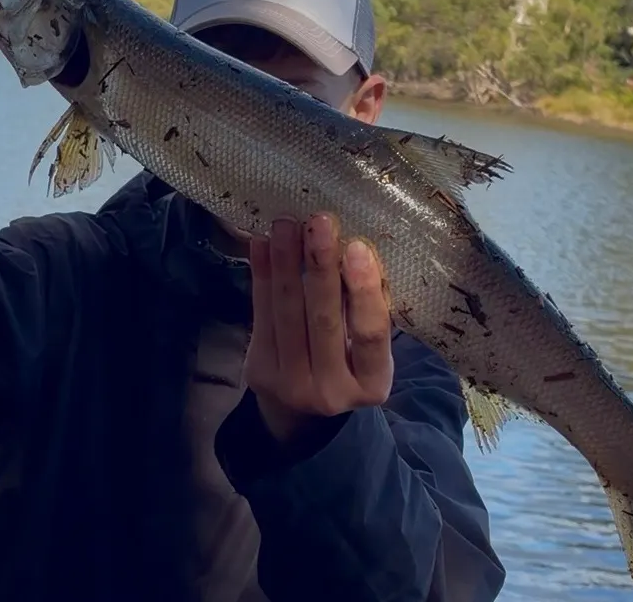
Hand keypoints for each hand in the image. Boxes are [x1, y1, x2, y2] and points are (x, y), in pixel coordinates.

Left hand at [244, 213, 393, 444]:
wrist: (299, 409)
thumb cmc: (346, 361)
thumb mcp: (367, 348)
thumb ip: (364, 308)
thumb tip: (353, 244)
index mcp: (372, 384)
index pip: (371, 334)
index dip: (363, 291)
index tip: (358, 247)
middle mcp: (332, 392)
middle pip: (324, 320)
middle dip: (321, 266)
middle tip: (320, 222)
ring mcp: (291, 384)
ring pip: (288, 313)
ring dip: (285, 262)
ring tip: (286, 224)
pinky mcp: (260, 371)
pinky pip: (260, 314)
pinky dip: (261, 275)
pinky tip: (260, 243)